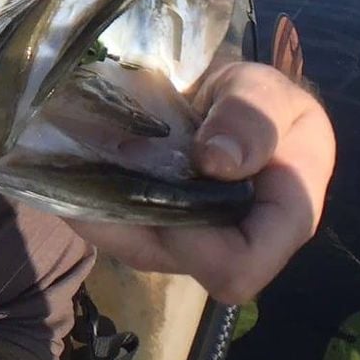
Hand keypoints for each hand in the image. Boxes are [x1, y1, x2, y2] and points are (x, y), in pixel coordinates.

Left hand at [64, 61, 335, 302]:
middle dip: (135, 216)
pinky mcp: (151, 225)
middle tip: (111, 156)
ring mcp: (186, 238)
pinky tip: (78, 160)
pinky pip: (112, 226)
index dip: (200, 247)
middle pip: (173, 261)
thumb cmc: (259, 100)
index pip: (238, 268)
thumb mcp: (265, 91)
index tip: (172, 185)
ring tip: (87, 154)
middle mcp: (230, 244)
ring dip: (102, 204)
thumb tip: (215, 161)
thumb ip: (252, 118)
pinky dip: (90, 196)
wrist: (227, 100)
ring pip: (131, 245)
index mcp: (281, 221)